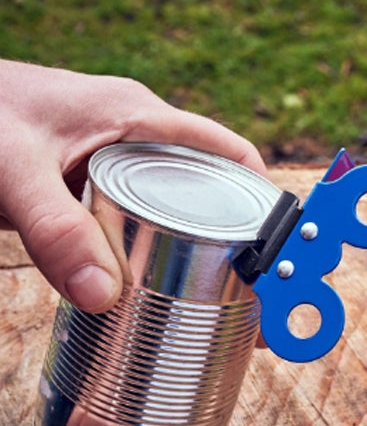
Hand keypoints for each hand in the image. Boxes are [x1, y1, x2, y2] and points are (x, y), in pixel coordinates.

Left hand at [0, 60, 267, 312]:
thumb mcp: (13, 170)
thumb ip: (55, 229)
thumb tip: (105, 296)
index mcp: (139, 117)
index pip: (228, 154)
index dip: (264, 200)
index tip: (280, 253)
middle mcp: (135, 141)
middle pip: (209, 193)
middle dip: (236, 244)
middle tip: (250, 300)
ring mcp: (111, 166)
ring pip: (174, 215)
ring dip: (197, 256)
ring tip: (218, 308)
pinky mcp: (87, 192)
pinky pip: (138, 227)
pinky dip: (154, 260)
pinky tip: (155, 296)